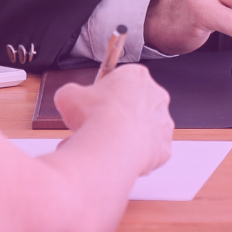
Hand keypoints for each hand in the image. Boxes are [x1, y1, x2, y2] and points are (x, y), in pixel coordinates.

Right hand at [53, 64, 173, 174]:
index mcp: (136, 76)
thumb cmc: (94, 118)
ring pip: (144, 128)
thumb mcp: (68, 96)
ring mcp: (163, 122)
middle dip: (119, 114)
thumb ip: (72, 93)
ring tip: (106, 144)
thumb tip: (68, 98)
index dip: (106, 92)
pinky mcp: (163, 147)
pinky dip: (135, 154)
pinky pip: (149, 150)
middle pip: (137, 103)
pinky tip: (118, 156)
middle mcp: (156, 96)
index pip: (123, 79)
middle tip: (99, 124)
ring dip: (128, 134)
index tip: (96, 102)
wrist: (110, 146)